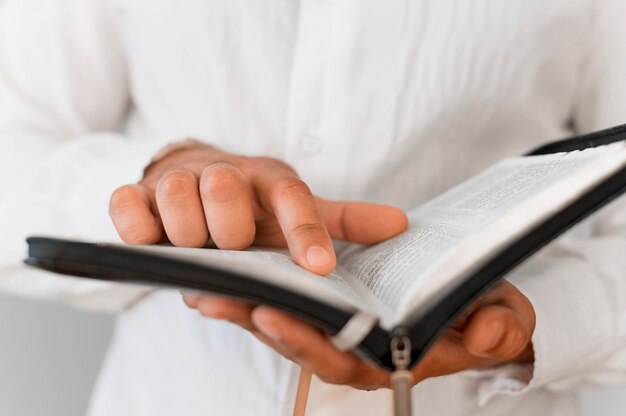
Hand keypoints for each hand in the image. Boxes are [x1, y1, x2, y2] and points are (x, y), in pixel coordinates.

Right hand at [109, 141, 408, 274]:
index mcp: (270, 180)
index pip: (294, 202)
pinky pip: (127, 206)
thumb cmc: (251, 207)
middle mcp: (226, 174)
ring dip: (186, 233)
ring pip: (177, 197)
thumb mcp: (294, 213)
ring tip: (195, 246)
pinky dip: (137, 227)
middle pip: (225, 192)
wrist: (194, 179)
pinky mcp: (137, 192)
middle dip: (228, 231)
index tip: (319, 271)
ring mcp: (179, 180)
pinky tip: (152, 238)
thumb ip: (340, 222)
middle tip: (230, 247)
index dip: (306, 236)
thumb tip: (400, 225)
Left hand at [183, 279, 534, 389]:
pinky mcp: (322, 313)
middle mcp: (356, 354)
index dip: (308, 343)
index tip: (273, 316)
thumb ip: (500, 327)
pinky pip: (282, 307)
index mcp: (391, 359)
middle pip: (301, 346)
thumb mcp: (503, 315)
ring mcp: (335, 334)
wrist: (469, 301)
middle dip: (262, 324)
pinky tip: (221, 278)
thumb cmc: (482, 308)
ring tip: (208, 286)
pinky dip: (251, 294)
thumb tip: (483, 338)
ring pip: (284, 327)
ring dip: (245, 309)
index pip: (344, 361)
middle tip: (227, 298)